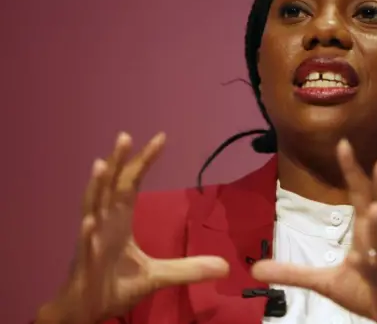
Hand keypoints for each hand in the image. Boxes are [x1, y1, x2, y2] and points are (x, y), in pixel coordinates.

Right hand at [36, 133, 228, 323]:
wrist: (88, 310)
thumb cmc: (116, 285)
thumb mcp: (159, 275)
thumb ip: (188, 268)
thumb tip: (224, 266)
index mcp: (120, 221)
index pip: (131, 184)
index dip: (143, 161)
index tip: (159, 138)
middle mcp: (104, 224)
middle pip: (111, 187)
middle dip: (117, 162)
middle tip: (125, 136)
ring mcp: (92, 241)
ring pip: (93, 207)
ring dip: (97, 186)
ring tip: (101, 165)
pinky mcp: (84, 263)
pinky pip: (86, 244)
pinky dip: (87, 231)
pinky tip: (90, 220)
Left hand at [251, 140, 376, 323]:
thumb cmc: (366, 290)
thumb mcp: (324, 282)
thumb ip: (292, 272)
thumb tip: (255, 269)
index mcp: (365, 233)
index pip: (359, 194)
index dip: (352, 170)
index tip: (343, 143)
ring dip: (376, 225)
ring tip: (370, 208)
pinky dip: (370, 265)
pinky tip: (360, 259)